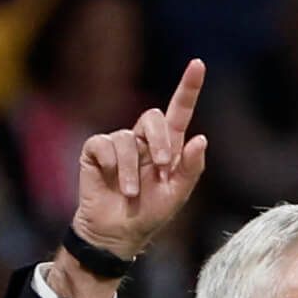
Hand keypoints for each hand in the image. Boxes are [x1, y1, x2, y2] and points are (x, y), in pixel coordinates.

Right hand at [64, 60, 209, 274]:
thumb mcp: (177, 195)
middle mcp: (143, 140)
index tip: (198, 64)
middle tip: (163, 166)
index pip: (179, 111)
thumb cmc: (150, 214)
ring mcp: (119, 144)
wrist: (118, 233)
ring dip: (132, 168)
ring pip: (127, 137)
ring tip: (131, 192)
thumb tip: (200, 138)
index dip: (189, 88)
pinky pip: (105, 144)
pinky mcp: (96, 150)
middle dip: (159, 139)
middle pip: (153, 116)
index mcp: (168, 147)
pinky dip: (112, 165)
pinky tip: (112, 181)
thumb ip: (190, 168)